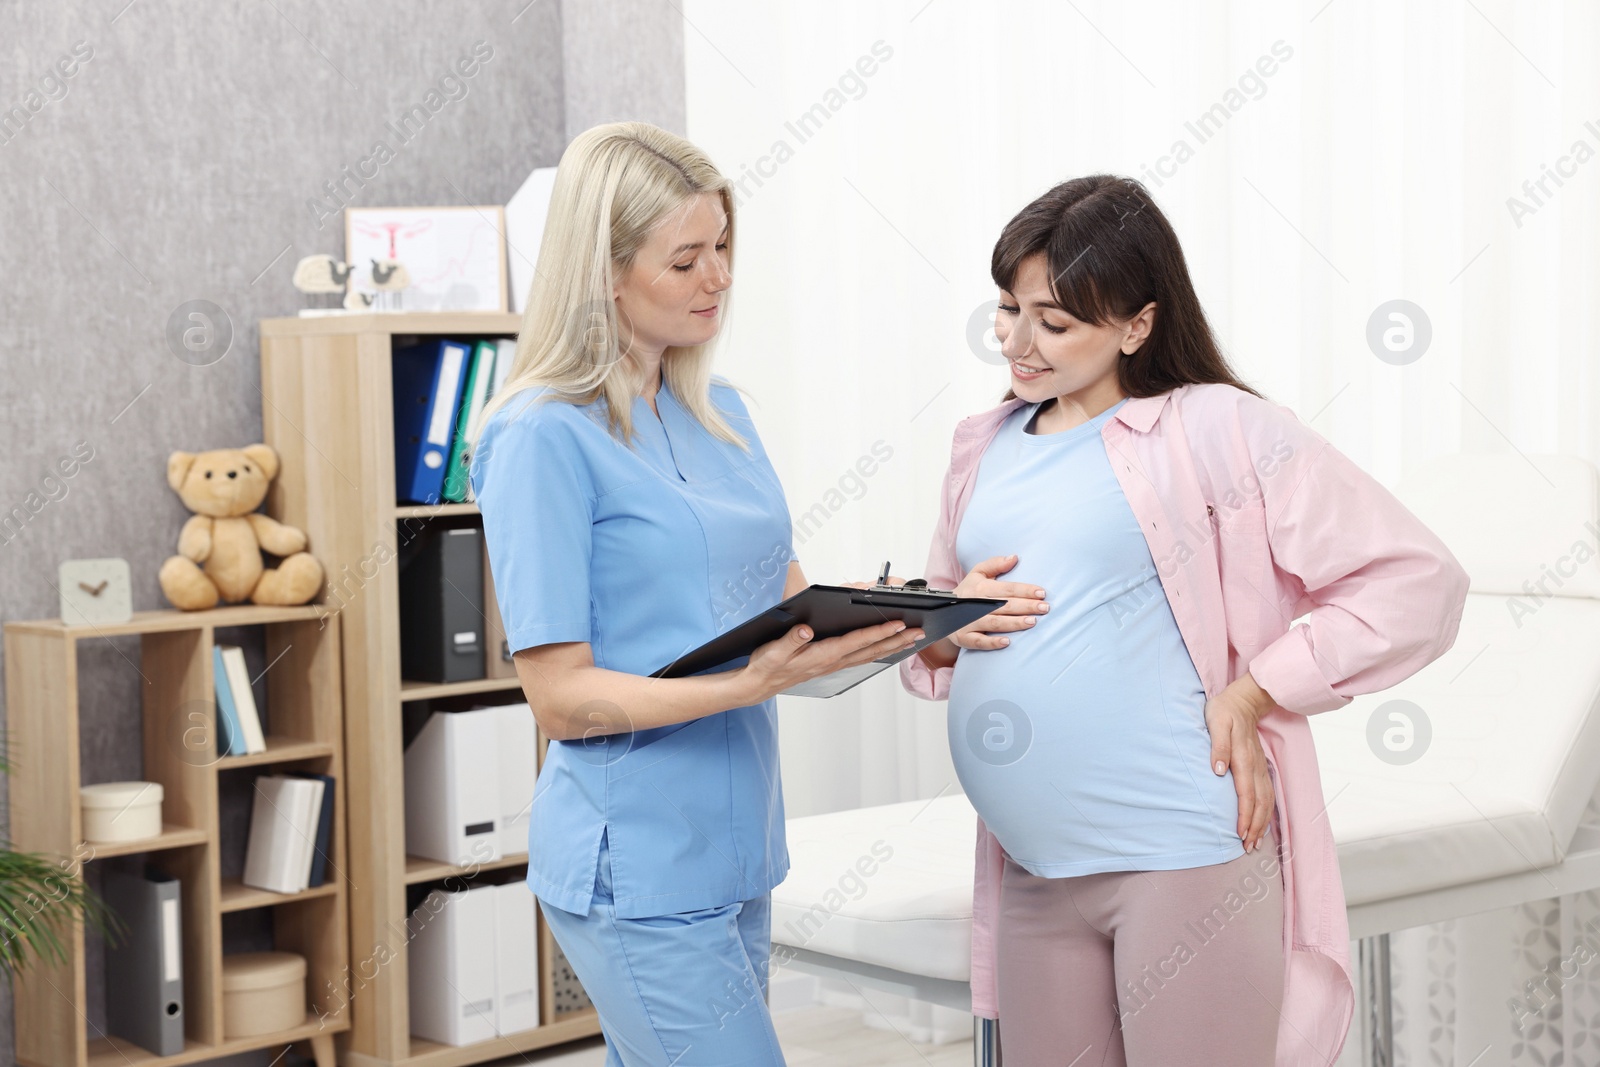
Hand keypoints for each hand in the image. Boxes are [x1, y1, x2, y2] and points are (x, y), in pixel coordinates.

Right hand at [740, 619, 924, 702]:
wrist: (760, 684)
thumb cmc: (767, 665)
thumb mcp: (773, 650)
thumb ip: (790, 639)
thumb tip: (806, 629)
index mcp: (822, 654)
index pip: (857, 641)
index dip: (878, 632)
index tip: (898, 624)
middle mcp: (833, 661)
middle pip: (871, 649)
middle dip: (896, 640)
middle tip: (919, 632)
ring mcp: (834, 664)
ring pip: (870, 654)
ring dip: (892, 647)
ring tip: (912, 639)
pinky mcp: (832, 665)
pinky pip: (862, 658)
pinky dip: (879, 651)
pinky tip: (888, 647)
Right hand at [948, 555, 1048, 649]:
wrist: (942, 611)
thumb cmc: (967, 591)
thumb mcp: (977, 573)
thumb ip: (995, 564)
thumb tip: (1014, 557)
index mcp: (980, 588)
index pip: (1006, 588)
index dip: (1024, 590)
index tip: (1042, 593)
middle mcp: (974, 604)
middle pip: (1004, 605)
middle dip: (1025, 606)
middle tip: (1044, 608)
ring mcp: (968, 622)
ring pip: (994, 622)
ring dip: (1013, 623)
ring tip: (1032, 622)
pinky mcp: (963, 637)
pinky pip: (978, 641)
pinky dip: (992, 642)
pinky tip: (1007, 642)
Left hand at [1205, 672, 1276, 851]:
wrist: (1244, 699)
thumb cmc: (1224, 711)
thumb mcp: (1215, 723)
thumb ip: (1217, 747)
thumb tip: (1218, 771)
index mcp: (1243, 758)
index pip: (1246, 794)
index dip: (1245, 816)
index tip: (1241, 835)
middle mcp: (1255, 766)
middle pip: (1259, 802)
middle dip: (1255, 826)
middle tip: (1248, 847)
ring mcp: (1260, 767)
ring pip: (1266, 800)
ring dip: (1262, 822)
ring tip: (1256, 842)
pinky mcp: (1261, 767)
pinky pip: (1267, 793)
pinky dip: (1266, 811)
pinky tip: (1262, 822)